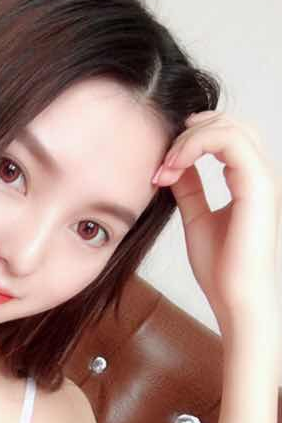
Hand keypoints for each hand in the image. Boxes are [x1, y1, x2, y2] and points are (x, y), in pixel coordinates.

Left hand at [152, 110, 281, 330]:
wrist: (236, 299)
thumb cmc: (222, 269)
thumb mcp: (196, 217)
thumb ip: (189, 187)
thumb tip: (172, 164)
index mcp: (249, 180)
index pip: (225, 136)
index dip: (190, 139)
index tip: (160, 167)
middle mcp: (261, 174)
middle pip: (229, 123)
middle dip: (188, 133)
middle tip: (160, 162)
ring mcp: (263, 177)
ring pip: (228, 126)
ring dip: (187, 139)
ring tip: (164, 167)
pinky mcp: (258, 185)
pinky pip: (228, 140)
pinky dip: (194, 146)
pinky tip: (172, 167)